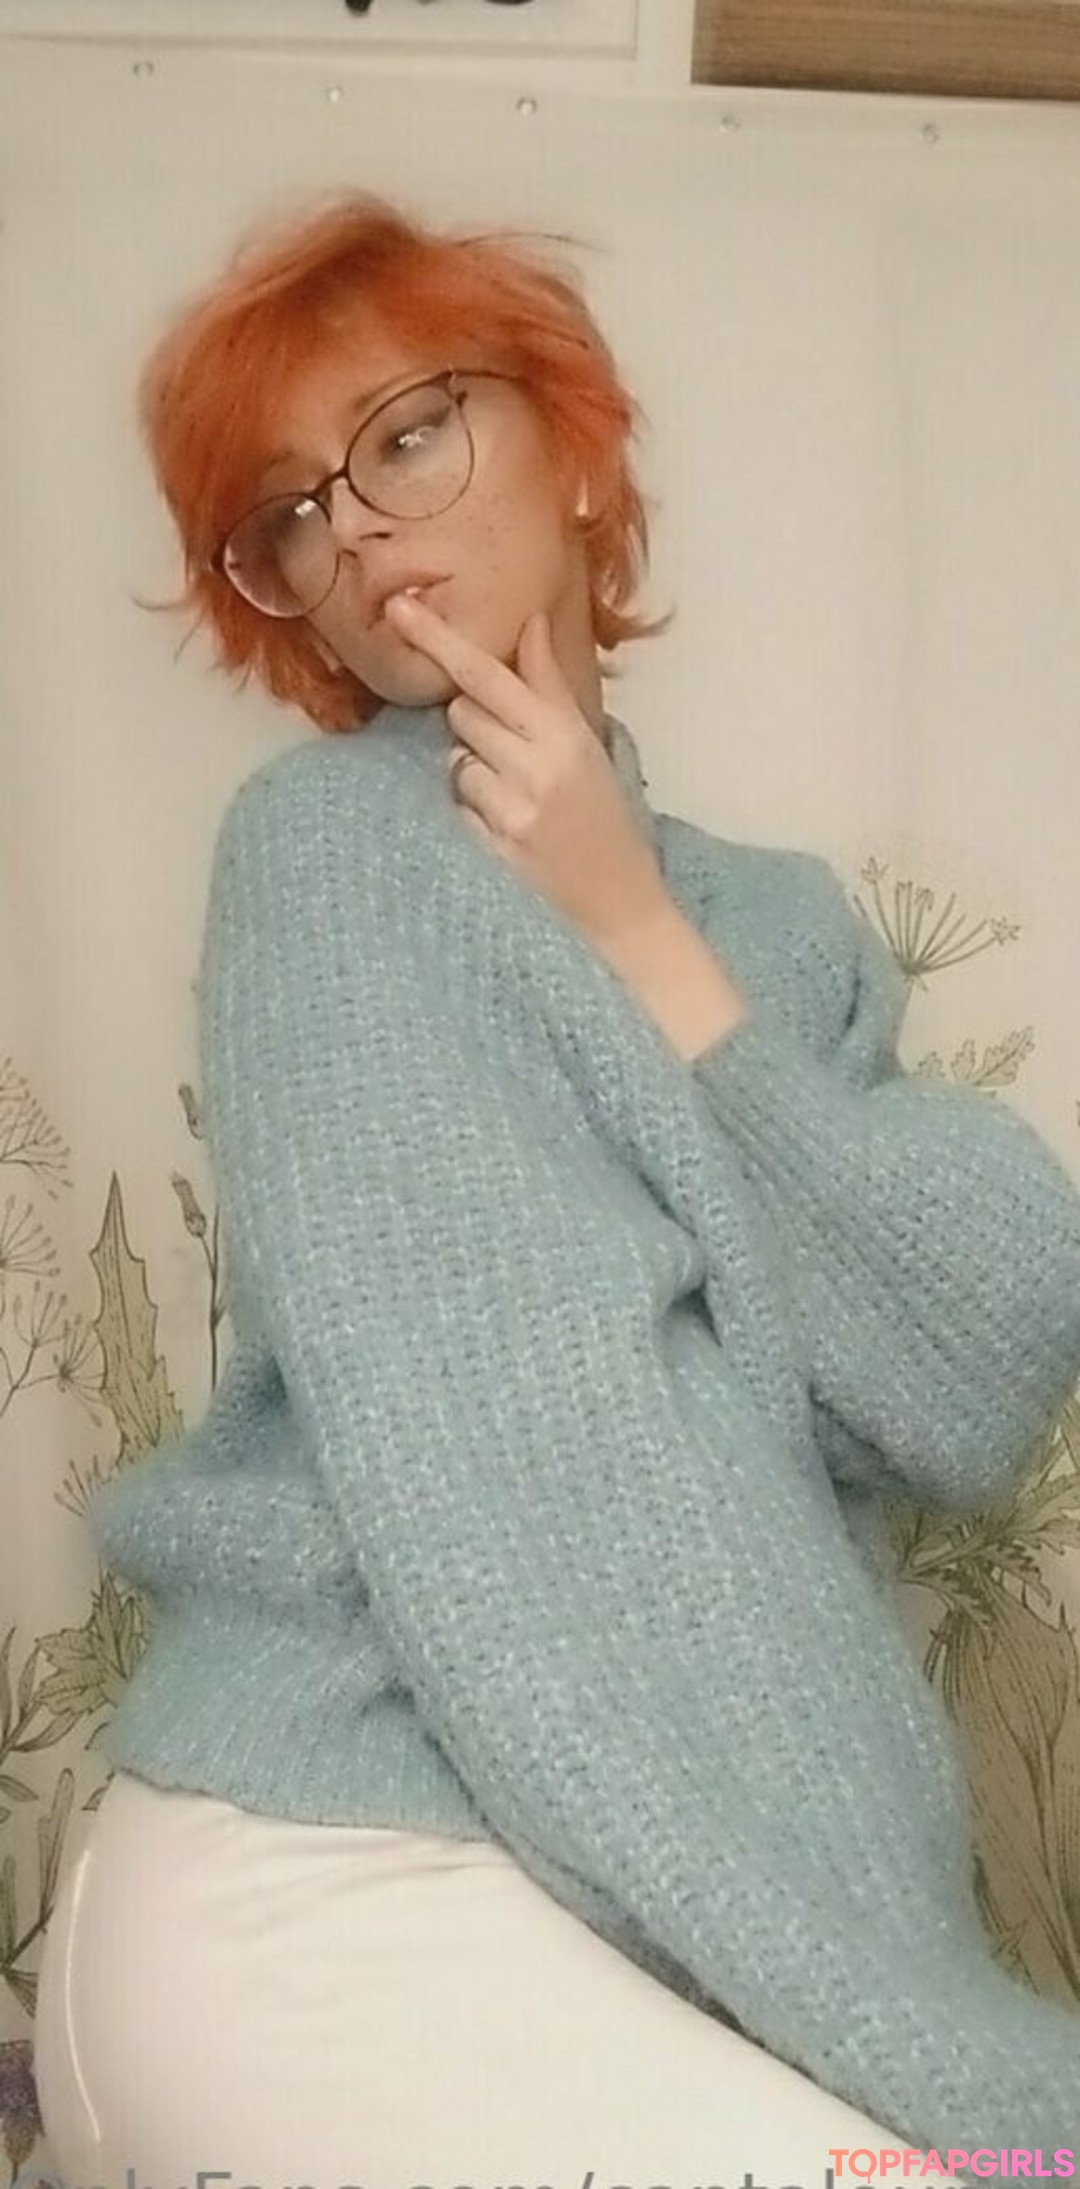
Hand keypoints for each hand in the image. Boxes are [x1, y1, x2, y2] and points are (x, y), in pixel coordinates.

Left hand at [381, 592, 670, 954]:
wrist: (621, 908)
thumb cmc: (604, 822)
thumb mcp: (588, 748)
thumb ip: (549, 687)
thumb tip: (529, 624)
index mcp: (566, 734)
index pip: (489, 675)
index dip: (439, 639)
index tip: (400, 607)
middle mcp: (538, 767)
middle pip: (462, 713)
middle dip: (474, 726)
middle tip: (512, 758)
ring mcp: (513, 810)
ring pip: (455, 761)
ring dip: (474, 774)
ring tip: (516, 801)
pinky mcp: (493, 848)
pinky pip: (457, 808)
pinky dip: (473, 813)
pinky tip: (508, 831)